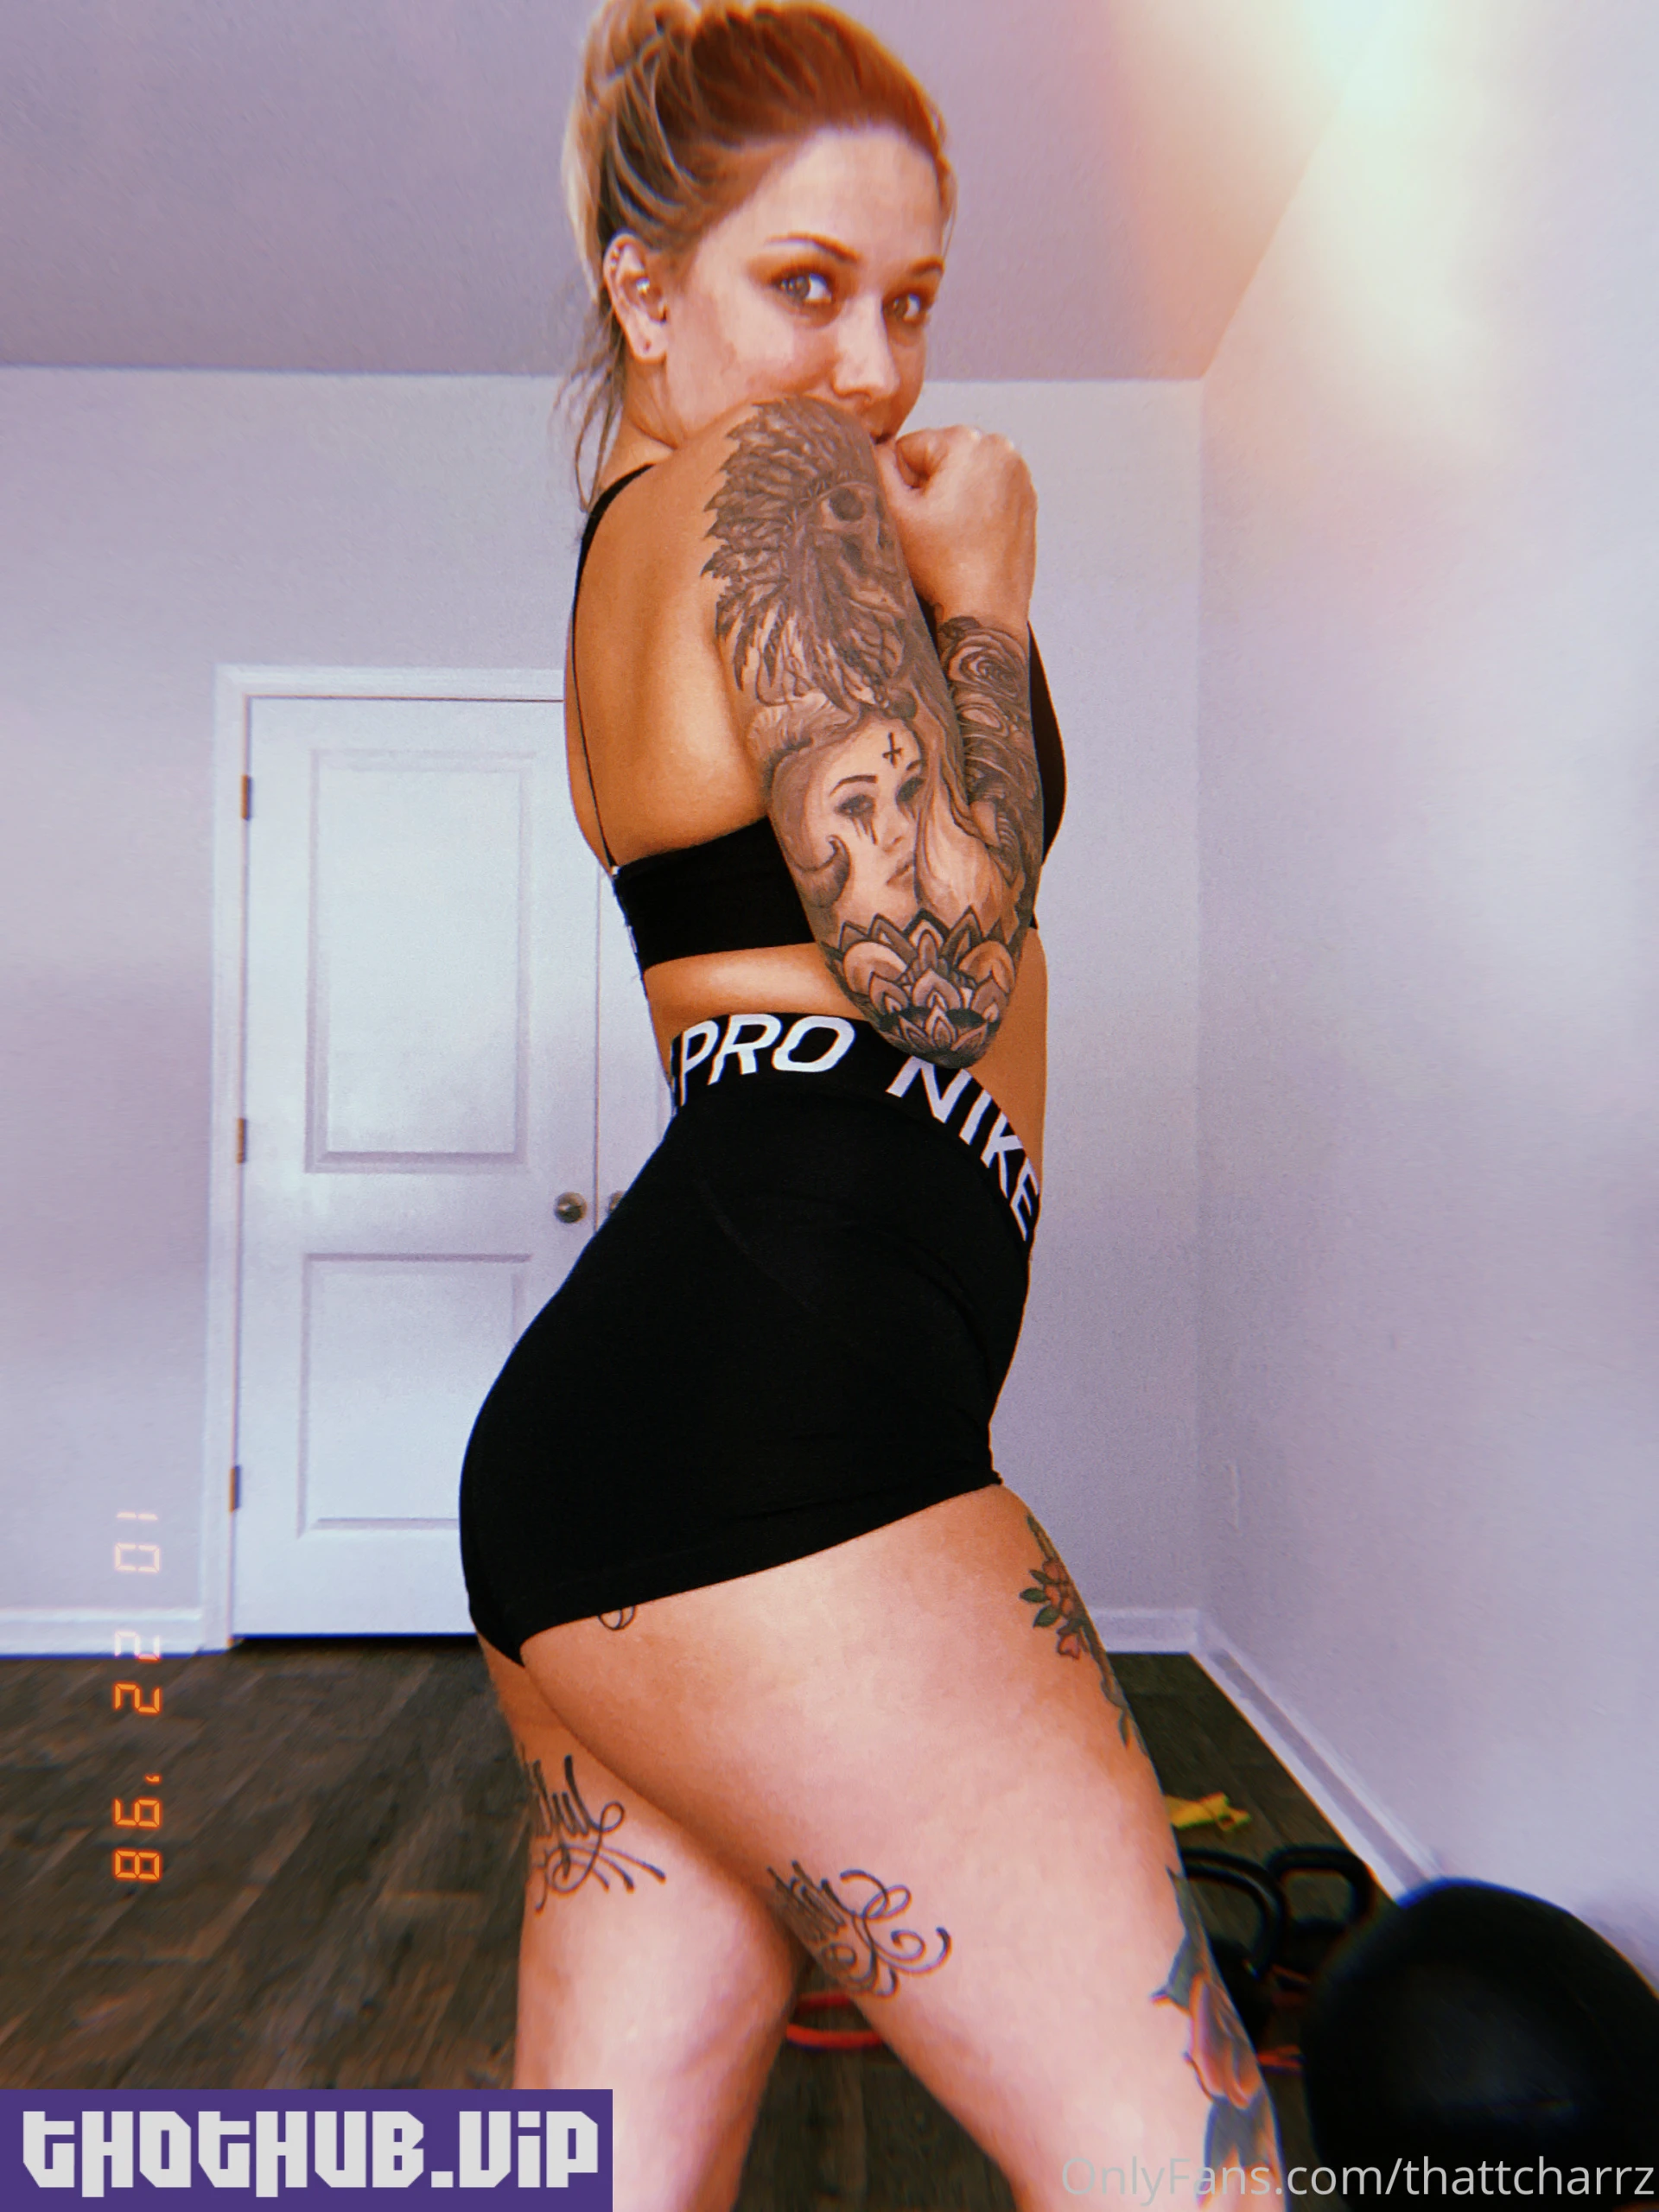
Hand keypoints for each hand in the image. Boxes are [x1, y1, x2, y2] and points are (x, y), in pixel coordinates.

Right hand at [873, 424, 1036, 634]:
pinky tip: (970, 538)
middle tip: (934, 529)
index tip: (917, 516)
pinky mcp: (1026, 499)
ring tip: (953, 535)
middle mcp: (1001, 449)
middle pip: (939, 458)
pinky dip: (974, 510)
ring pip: (962, 476)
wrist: (986, 609)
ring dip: (950, 499)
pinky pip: (985, 494)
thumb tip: (873, 446)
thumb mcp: (894, 512)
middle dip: (929, 489)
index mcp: (968, 441)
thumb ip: (876, 466)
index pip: (910, 447)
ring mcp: (1019, 475)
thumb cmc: (944, 567)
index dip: (902, 484)